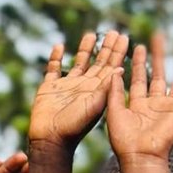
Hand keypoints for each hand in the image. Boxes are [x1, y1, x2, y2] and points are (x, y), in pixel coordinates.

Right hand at [27, 30, 128, 151]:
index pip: (111, 67)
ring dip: (85, 50)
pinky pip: (53, 69)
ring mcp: (66, 87)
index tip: (124, 37)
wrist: (51, 140)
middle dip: (106, 48)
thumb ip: (107, 87)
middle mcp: (84, 86)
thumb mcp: (96, 105)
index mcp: (97, 90)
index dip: (117, 52)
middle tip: (114, 32)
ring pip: (78, 63)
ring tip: (91, 35)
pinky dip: (56, 57)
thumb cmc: (75, 126)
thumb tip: (122, 68)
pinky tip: (60, 46)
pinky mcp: (49, 88)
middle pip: (97, 62)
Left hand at [104, 34, 172, 162]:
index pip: (139, 79)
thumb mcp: (113, 112)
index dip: (138, 63)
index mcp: (138, 105)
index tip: (138, 46)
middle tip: (158, 35)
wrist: (139, 157)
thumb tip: (114, 71)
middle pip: (159, 74)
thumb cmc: (123, 141)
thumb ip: (114, 91)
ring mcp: (169, 107)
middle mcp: (155, 104)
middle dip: (158, 55)